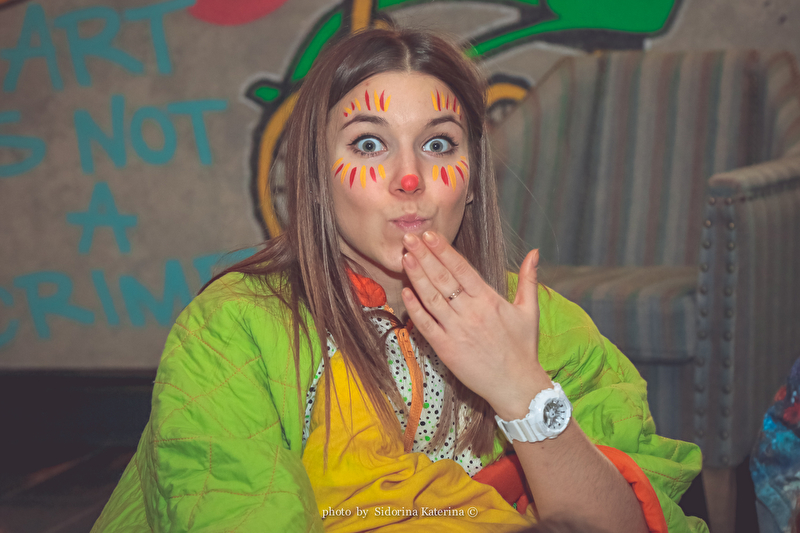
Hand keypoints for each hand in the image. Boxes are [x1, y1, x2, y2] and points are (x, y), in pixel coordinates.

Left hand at [401, 231, 551, 418]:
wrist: (517, 386)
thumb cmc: (523, 348)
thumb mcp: (529, 311)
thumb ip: (529, 279)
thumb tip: (535, 252)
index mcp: (490, 300)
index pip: (462, 269)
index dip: (444, 250)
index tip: (429, 235)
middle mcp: (471, 313)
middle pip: (443, 279)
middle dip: (424, 256)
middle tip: (408, 237)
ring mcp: (457, 331)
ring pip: (432, 298)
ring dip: (417, 277)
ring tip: (405, 257)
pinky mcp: (447, 349)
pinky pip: (427, 325)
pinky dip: (415, 308)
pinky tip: (405, 292)